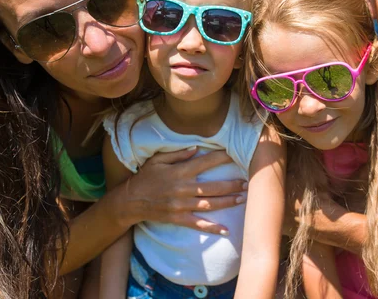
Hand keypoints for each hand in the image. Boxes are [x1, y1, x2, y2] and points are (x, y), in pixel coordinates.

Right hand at [118, 147, 245, 234]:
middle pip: (213, 187)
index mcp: (180, 172)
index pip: (205, 162)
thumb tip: (196, 148)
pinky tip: (225, 230)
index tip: (235, 154)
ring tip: (242, 198)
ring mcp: (181, 205)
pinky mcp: (178, 218)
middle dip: (231, 184)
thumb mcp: (158, 160)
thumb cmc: (145, 177)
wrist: (130, 201)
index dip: (221, 158)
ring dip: (227, 202)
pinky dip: (212, 228)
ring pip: (209, 204)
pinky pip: (198, 224)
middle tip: (247, 182)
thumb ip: (178, 154)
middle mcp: (183, 188)